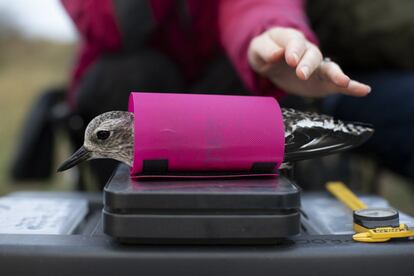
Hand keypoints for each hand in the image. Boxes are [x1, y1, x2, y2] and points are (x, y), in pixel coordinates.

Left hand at [248, 27, 370, 96]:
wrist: (271, 59)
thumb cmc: (265, 52)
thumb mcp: (258, 49)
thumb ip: (266, 50)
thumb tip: (277, 54)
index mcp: (291, 40)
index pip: (294, 43)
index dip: (293, 50)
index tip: (290, 59)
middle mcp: (308, 52)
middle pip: (312, 55)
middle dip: (308, 64)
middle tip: (302, 74)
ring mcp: (317, 67)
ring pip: (328, 68)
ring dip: (335, 75)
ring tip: (343, 82)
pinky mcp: (322, 82)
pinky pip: (337, 84)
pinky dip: (352, 87)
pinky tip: (364, 90)